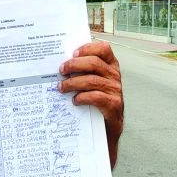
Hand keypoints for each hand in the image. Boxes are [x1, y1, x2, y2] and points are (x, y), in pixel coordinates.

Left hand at [59, 41, 122, 167]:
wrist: (108, 128)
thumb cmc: (96, 102)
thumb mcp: (93, 83)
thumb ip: (84, 71)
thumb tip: (62, 64)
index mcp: (111, 66)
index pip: (104, 48)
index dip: (88, 48)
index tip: (73, 53)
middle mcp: (115, 76)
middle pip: (94, 63)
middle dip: (74, 65)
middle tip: (61, 71)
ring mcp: (115, 90)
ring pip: (91, 80)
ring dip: (72, 83)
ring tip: (61, 88)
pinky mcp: (113, 105)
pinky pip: (95, 97)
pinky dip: (81, 97)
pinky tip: (74, 101)